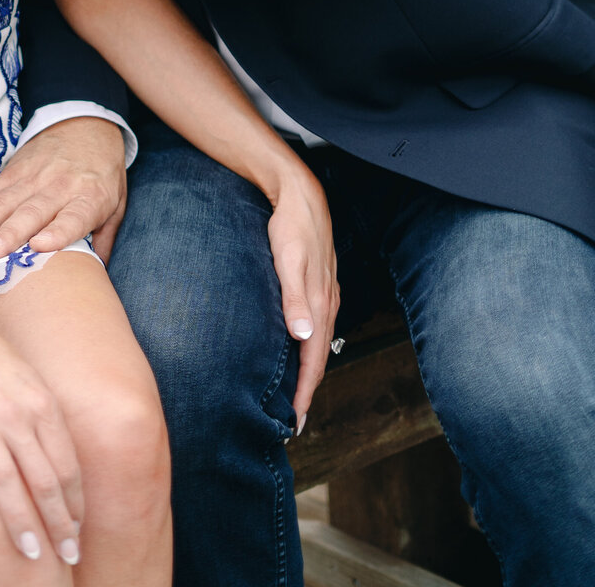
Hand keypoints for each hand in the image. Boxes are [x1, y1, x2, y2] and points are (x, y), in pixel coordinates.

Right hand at [0, 116, 127, 264]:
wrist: (86, 123)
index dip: (57, 232)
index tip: (39, 246)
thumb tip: (97, 275)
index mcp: (89, 197)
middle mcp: (58, 186)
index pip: (73, 216)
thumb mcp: (117, 203)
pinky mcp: (12, 171)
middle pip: (31, 211)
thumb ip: (105, 238)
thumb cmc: (102, 172)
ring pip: (2, 202)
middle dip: (7, 234)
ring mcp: (32, 176)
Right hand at [0, 307, 83, 564]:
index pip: (66, 467)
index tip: (78, 534)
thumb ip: (51, 429)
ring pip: (4, 480)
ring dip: (20, 522)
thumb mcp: (36, 388)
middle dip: (57, 524)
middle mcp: (13, 415)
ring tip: (30, 554)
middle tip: (66, 557)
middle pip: (41, 480)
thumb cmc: (0, 366)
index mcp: (41, 406)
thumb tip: (70, 480)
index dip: (75, 505)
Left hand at [265, 169, 339, 429]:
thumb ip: (294, 299)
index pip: (313, 359)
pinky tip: (298, 350)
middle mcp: (327, 304)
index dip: (304, 391)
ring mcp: (325, 295)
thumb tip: (302, 337)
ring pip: (318, 343)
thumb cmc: (291, 226)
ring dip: (308, 371)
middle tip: (293, 420)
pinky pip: (316, 327)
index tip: (295, 420)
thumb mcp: (288, 260)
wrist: (302, 195)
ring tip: (295, 394)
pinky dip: (308, 348)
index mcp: (320, 303)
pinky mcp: (320, 286)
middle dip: (307, 390)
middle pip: (318, 357)